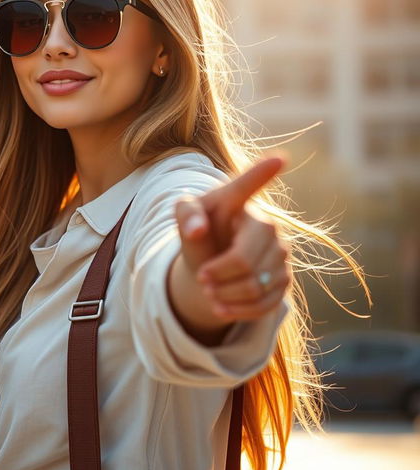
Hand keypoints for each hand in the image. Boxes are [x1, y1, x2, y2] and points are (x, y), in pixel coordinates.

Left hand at [174, 154, 291, 324]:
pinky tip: (220, 308)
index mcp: (240, 203)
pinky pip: (266, 303)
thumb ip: (185, 216)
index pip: (248, 186)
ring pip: (256, 286)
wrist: (212, 263)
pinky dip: (239, 311)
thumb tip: (197, 228)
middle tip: (201, 279)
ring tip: (209, 293)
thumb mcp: (186, 221)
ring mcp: (281, 253)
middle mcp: (269, 225)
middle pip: (245, 261)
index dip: (262, 172)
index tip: (278, 158)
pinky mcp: (284, 280)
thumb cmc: (199, 233)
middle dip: (219, 275)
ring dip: (226, 296)